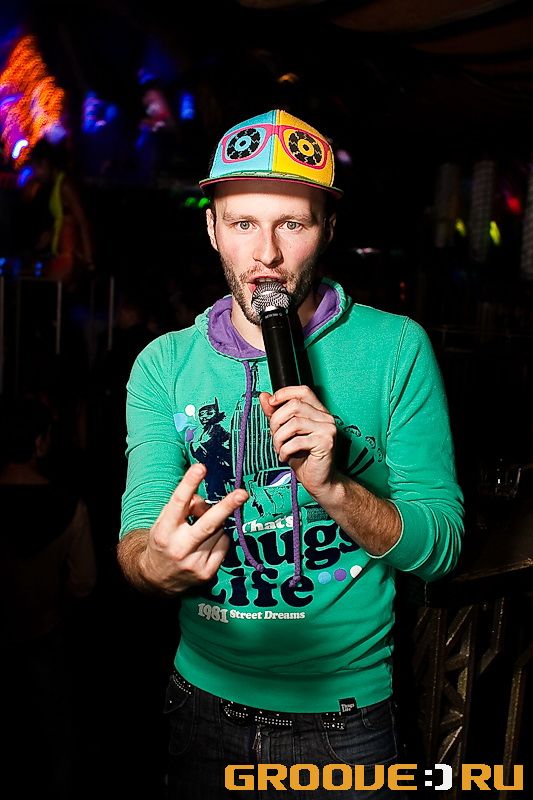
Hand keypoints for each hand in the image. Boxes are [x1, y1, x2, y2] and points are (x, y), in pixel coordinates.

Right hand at [140, 463, 247, 592]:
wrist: (156, 579)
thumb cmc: (164, 541)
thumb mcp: (165, 522)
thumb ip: (184, 507)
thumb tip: (206, 502)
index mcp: (164, 530)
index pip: (178, 503)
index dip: (189, 483)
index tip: (200, 467)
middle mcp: (179, 547)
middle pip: (208, 523)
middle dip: (226, 507)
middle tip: (242, 493)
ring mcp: (194, 562)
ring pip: (219, 531)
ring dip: (216, 526)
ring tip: (201, 533)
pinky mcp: (206, 573)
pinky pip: (224, 546)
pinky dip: (220, 540)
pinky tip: (207, 545)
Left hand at [259, 386, 337, 500]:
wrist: (319, 481)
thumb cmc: (304, 458)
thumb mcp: (285, 433)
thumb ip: (276, 414)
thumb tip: (264, 396)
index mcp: (318, 411)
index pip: (303, 391)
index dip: (285, 393)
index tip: (271, 403)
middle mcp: (325, 417)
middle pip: (294, 406)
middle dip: (276, 421)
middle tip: (274, 436)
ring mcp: (327, 429)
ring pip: (294, 423)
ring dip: (279, 438)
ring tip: (279, 448)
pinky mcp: (326, 443)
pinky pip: (297, 441)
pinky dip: (285, 450)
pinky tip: (285, 456)